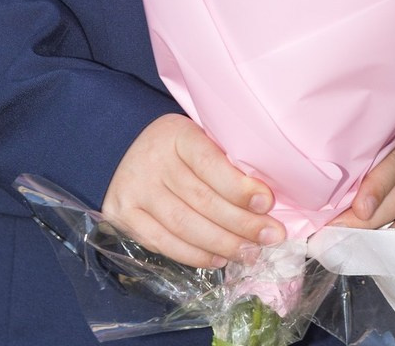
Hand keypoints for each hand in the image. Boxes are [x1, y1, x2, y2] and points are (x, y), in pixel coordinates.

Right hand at [102, 113, 285, 267]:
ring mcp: (135, 189)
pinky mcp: (124, 215)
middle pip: (202, 200)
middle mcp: (152, 161)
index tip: (267, 203)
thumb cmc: (180, 149)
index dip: (240, 188)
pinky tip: (218, 259)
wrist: (129, 152)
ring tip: (249, 253)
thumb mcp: (201, 139)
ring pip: (185, 226)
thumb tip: (264, 203)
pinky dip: (195, 255)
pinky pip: (164, 243)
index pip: (210, 164)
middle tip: (270, 237)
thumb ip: (226, 164)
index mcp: (177, 134)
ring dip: (222, 244)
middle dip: (241, 224)